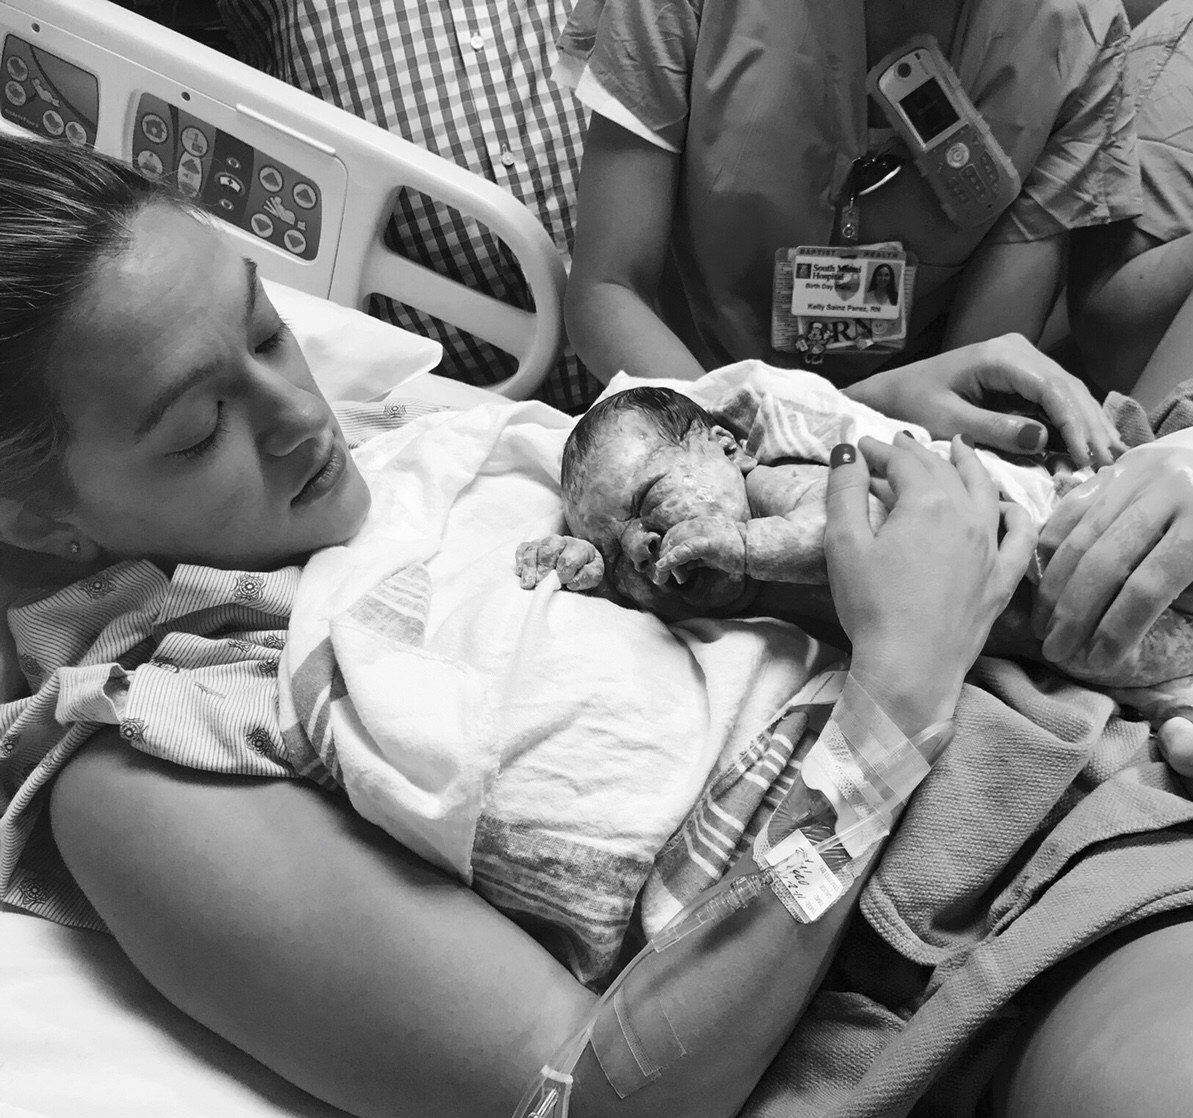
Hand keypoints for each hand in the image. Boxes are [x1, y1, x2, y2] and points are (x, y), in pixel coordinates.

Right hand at [514, 535, 603, 590]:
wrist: (578, 568)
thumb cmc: (584, 572)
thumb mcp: (594, 576)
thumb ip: (588, 577)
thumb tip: (572, 581)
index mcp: (579, 547)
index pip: (569, 558)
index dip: (564, 572)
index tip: (563, 582)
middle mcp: (560, 542)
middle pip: (548, 549)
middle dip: (545, 569)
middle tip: (542, 584)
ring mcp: (544, 543)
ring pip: (533, 549)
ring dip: (530, 567)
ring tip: (529, 584)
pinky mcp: (531, 548)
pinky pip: (522, 550)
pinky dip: (520, 561)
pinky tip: (521, 574)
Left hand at [654, 517, 746, 582]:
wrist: (752, 549)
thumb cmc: (732, 552)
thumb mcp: (707, 554)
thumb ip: (692, 558)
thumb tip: (677, 569)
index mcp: (697, 524)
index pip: (672, 535)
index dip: (664, 551)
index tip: (661, 567)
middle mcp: (696, 525)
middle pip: (669, 540)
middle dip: (662, 559)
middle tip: (661, 577)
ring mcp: (702, 532)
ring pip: (673, 545)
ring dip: (665, 564)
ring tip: (664, 579)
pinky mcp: (707, 543)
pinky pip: (683, 550)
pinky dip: (671, 559)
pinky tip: (663, 567)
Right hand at [824, 433, 1036, 731]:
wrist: (910, 667)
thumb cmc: (871, 607)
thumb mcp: (844, 545)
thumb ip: (845, 492)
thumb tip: (848, 450)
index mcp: (927, 503)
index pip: (903, 461)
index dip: (880, 450)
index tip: (862, 447)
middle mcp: (967, 516)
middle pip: (942, 470)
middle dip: (916, 453)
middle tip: (897, 447)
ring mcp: (991, 547)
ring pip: (985, 491)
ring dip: (969, 466)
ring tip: (958, 450)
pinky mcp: (1002, 578)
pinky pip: (1019, 536)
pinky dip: (1014, 513)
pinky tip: (1004, 506)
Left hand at [845, 334, 1124, 468]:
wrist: (888, 393)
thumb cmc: (909, 406)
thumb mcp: (948, 422)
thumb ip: (994, 429)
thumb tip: (1044, 440)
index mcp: (999, 356)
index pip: (1051, 389)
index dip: (1075, 424)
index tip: (1088, 456)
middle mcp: (1017, 350)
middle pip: (1067, 388)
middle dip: (1090, 426)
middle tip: (1112, 462)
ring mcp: (1020, 360)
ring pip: (1067, 392)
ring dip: (1088, 424)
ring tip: (1111, 457)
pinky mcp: (1019, 375)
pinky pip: (1053, 398)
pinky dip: (1072, 422)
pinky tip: (1090, 445)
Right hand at [1033, 442, 1192, 673]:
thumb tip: (1136, 634)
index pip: (1150, 587)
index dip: (1118, 629)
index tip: (1097, 661)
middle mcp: (1167, 493)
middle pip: (1106, 563)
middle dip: (1075, 614)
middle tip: (1056, 650)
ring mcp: (1136, 476)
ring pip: (1081, 538)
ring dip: (1054, 588)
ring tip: (1042, 625)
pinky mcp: (1115, 468)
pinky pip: (1071, 510)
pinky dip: (1052, 548)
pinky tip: (1043, 582)